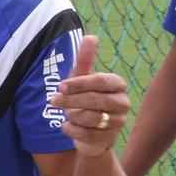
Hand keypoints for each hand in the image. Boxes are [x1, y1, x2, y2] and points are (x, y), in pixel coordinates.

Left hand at [50, 35, 129, 156]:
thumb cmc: (86, 100)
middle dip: (72, 100)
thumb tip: (91, 36)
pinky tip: (67, 126)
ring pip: (92, 118)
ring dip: (73, 115)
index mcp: (118, 84)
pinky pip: (87, 134)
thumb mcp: (82, 79)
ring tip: (66, 113)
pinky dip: (72, 130)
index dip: (79, 84)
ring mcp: (118, 122)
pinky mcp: (109, 139)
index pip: (101, 81)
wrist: (91, 133)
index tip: (60, 86)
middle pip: (97, 100)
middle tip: (53, 100)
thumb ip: (85, 60)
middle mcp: (123, 103)